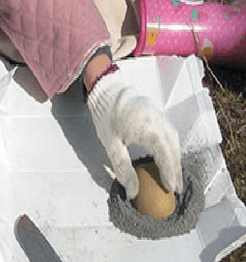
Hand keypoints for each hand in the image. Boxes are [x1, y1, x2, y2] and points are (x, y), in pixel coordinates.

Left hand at [86, 67, 182, 198]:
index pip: (164, 156)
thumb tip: (133, 191)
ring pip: (174, 140)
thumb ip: (123, 168)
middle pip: (173, 149)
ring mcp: (160, 115)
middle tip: (175, 188)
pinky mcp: (158, 113)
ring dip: (175, 159)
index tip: (170, 189)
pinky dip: (171, 147)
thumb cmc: (106, 117)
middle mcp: (158, 121)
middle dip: (175, 170)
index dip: (169, 174)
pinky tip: (167, 157)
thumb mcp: (111, 145)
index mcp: (147, 129)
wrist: (105, 90)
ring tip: (172, 176)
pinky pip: (170, 133)